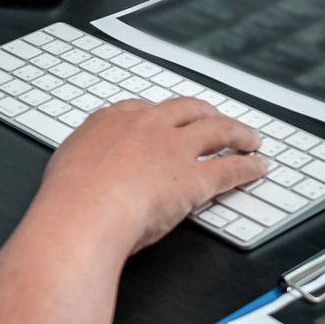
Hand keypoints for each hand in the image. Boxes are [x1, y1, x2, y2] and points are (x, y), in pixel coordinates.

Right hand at [33, 98, 269, 254]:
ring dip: (238, 133)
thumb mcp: (67, 166)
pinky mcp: (194, 177)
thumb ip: (84, 161)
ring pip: (216, 130)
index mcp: (112, 121)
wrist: (81, 214)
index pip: (145, 109)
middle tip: (216, 119)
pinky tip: (258, 167)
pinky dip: (248, 167)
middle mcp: (147, 126)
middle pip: (186, 110)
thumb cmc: (68, 200)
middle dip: (205, 113)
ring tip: (250, 138)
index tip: (169, 119)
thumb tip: (85, 171)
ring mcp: (173, 148)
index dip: (163, 115)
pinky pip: (229, 168)